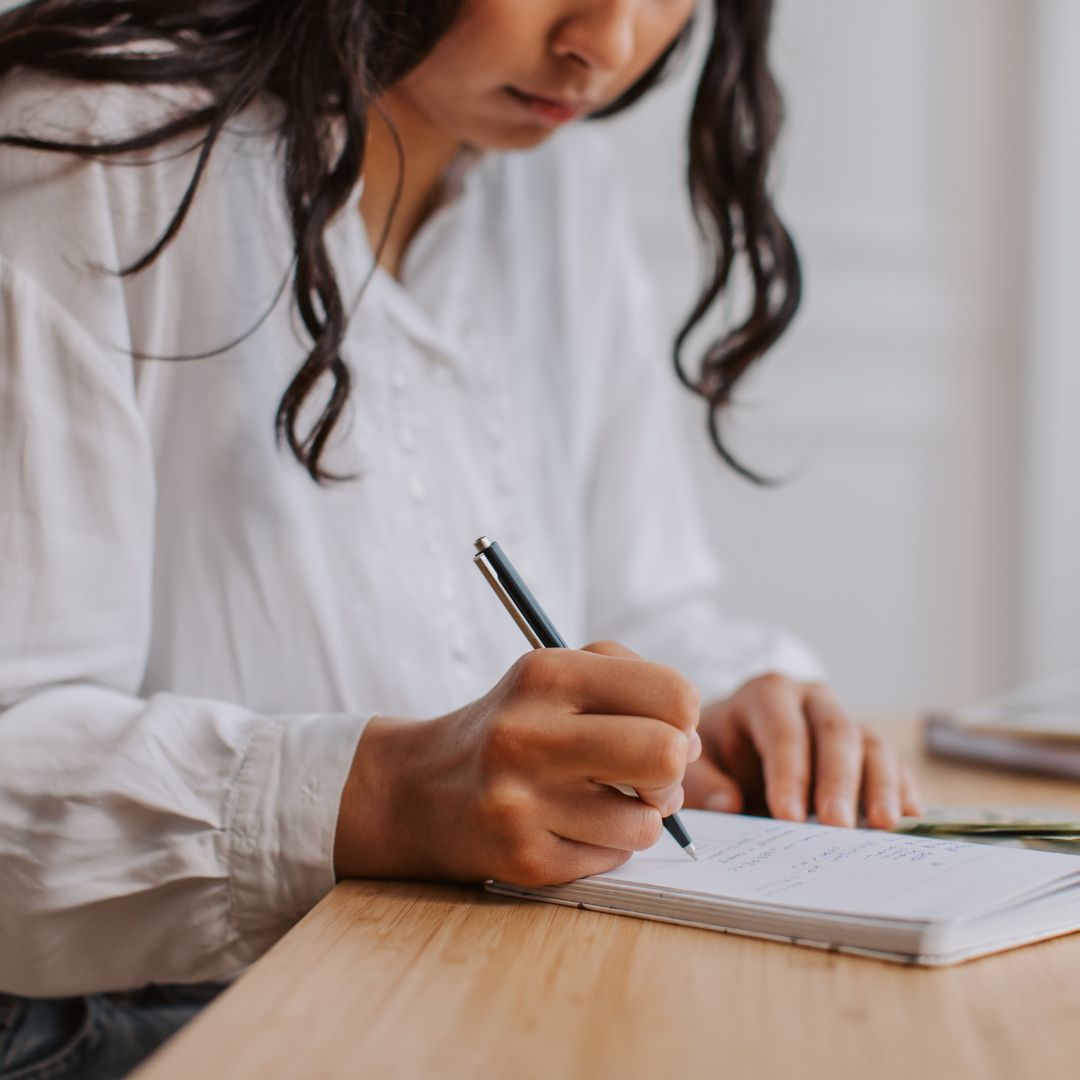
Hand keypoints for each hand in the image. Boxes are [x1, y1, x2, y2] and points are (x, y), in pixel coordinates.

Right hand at [333, 641, 701, 885]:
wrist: (420, 789)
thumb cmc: (512, 725)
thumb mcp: (556, 672)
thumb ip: (631, 680)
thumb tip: (691, 740)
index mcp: (546, 674)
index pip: (671, 694)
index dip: (683, 716)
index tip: (664, 725)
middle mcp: (529, 735)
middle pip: (666, 756)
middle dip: (673, 771)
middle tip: (651, 774)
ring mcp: (522, 802)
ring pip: (646, 822)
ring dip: (640, 816)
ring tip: (606, 801)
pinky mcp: (523, 859)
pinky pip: (613, 860)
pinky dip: (607, 846)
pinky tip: (571, 826)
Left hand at [683, 673, 920, 828]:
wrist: (738, 741)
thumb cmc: (717, 751)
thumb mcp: (697, 762)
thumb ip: (703, 782)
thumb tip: (728, 806)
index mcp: (767, 695)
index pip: (784, 731)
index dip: (789, 774)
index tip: (788, 817)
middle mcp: (813, 700)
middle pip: (836, 732)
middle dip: (839, 780)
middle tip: (837, 826)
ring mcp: (846, 719)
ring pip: (873, 745)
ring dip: (881, 785)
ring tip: (882, 825)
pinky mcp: (869, 748)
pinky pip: (894, 764)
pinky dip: (903, 790)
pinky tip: (907, 820)